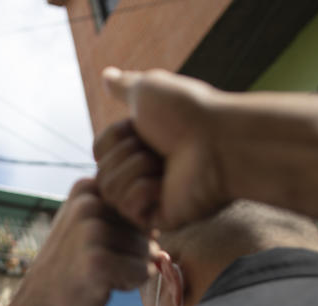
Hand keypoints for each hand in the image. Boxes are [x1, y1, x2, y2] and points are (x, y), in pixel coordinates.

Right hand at [0, 178, 153, 305]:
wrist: (39, 305)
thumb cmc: (71, 265)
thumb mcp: (84, 224)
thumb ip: (117, 211)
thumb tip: (159, 224)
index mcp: (86, 189)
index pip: (140, 207)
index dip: (130, 232)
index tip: (99, 244)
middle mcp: (88, 203)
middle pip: (146, 229)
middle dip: (133, 252)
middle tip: (99, 263)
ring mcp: (90, 231)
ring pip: (148, 250)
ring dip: (132, 269)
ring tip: (100, 274)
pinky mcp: (97, 260)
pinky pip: (143, 271)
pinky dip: (131, 283)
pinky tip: (104, 285)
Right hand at [97, 67, 229, 230]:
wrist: (218, 142)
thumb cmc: (188, 114)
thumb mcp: (148, 90)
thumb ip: (125, 86)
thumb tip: (106, 75)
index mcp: (140, 146)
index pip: (99, 150)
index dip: (115, 136)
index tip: (143, 127)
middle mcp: (144, 172)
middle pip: (101, 171)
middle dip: (125, 154)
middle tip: (158, 148)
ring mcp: (151, 198)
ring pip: (109, 189)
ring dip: (135, 169)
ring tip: (164, 165)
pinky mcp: (158, 219)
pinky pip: (127, 209)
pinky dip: (143, 191)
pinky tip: (166, 185)